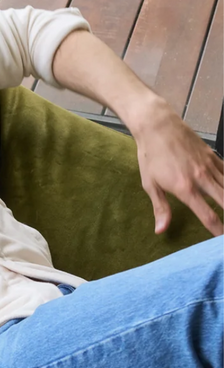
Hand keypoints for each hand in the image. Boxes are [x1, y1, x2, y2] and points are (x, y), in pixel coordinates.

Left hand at [132, 101, 222, 235]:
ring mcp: (210, 166)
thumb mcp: (150, 184)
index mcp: (185, 189)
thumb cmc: (150, 156)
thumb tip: (161, 230)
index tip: (221, 241)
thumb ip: (160, 208)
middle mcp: (202, 179)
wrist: (158, 125)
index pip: (208, 215)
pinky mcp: (213, 157)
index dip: (218, 231)